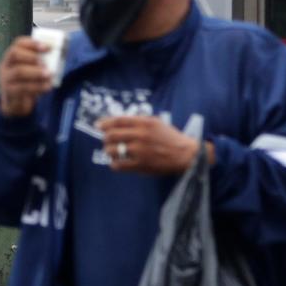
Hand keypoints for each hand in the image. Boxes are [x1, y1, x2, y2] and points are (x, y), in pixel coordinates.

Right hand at [0, 37, 51, 117]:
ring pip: (18, 71)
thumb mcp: (33, 70)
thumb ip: (44, 61)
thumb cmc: (29, 81)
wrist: (16, 103)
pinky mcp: (10, 92)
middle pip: (14, 54)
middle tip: (46, 63)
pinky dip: (37, 87)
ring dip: (36, 72)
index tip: (48, 47)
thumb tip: (63, 50)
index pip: (18, 43)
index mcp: (13, 56)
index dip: (33, 43)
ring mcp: (6, 78)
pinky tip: (47, 86)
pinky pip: (22, 88)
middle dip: (32, 56)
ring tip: (49, 75)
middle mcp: (7, 64)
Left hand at [97, 116, 213, 175]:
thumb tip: (119, 123)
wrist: (186, 154)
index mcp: (145, 123)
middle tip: (108, 141)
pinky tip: (119, 163)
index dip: (105, 123)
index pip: (118, 120)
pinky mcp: (140, 165)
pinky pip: (118, 165)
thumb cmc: (171, 138)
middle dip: (106, 138)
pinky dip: (115, 164)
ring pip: (112, 150)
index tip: (99, 125)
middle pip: (111, 135)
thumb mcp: (157, 123)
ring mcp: (140, 151)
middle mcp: (141, 135)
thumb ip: (139, 121)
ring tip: (114, 152)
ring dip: (110, 151)